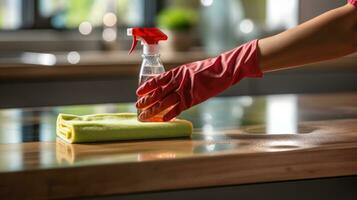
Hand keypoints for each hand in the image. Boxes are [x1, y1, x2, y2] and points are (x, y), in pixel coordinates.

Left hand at [136, 40, 262, 120]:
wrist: (223, 69)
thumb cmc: (209, 69)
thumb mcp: (190, 70)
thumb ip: (180, 78)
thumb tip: (171, 85)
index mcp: (177, 72)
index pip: (157, 80)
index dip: (147, 87)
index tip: (138, 92)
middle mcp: (178, 81)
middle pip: (158, 93)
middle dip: (146, 100)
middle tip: (137, 106)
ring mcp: (185, 91)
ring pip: (164, 102)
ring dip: (153, 110)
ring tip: (144, 116)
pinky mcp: (193, 99)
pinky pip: (179, 109)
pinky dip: (170, 115)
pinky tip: (163, 120)